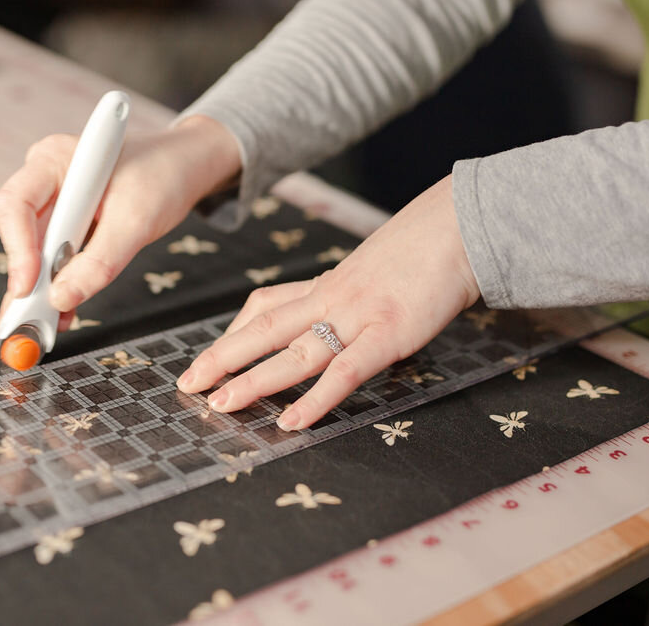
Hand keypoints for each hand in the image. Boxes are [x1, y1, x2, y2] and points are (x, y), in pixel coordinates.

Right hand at [0, 115, 239, 326]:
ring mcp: (53, 202)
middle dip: (24, 280)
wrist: (184, 166)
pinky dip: (58, 285)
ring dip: (39, 289)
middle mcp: (45, 178)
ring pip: (33, 250)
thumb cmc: (162, 176)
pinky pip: (53, 257)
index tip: (28, 288)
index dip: (16, 249)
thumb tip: (61, 299)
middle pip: (18, 232)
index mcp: (54, 159)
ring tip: (43, 327)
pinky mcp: (66, 224)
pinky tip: (61, 313)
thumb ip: (100, 262)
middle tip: (26, 324)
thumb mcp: (137, 221)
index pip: (15, 204)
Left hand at [176, 175, 480, 429]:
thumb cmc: (421, 250)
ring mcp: (357, 316)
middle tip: (188, 384)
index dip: (231, 335)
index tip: (204, 359)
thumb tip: (326, 319)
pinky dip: (316, 399)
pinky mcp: (389, 334)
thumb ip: (345, 295)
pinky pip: (344, 371)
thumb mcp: (370, 269)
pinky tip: (291, 422)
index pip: (266, 309)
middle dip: (222, 358)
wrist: (460, 224)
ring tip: (221, 404)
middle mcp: (331, 299)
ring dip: (254, 380)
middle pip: (264, 330)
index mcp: (326, 286)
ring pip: (294, 352)